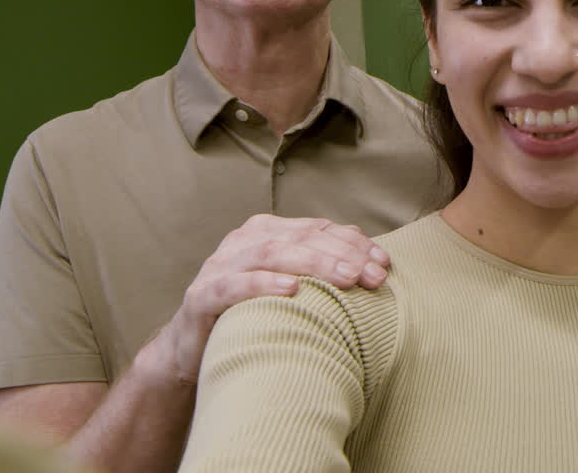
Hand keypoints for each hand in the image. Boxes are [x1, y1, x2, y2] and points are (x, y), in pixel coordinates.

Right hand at [151, 214, 389, 383]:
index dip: (354, 243)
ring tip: (346, 278)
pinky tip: (291, 289)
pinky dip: (263, 284)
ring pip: (270, 253)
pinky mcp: (201, 296)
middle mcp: (243, 242)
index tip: (385, 264)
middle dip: (341, 255)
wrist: (192, 350)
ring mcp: (219, 266)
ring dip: (313, 264)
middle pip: (299, 238)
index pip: (318, 228)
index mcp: (267, 232)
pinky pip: (233, 285)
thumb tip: (369, 254)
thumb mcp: (290, 285)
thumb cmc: (252, 315)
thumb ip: (320, 265)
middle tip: (373, 276)